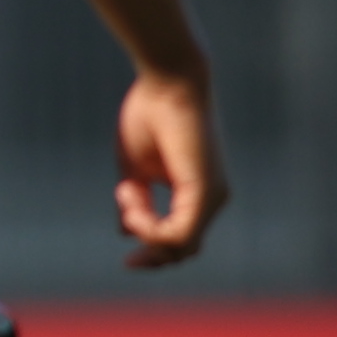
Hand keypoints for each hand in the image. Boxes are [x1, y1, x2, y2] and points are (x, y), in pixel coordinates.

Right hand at [111, 69, 223, 264]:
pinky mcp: (205, 191)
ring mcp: (213, 197)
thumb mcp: (134, 168)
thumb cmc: (149, 115)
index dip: (150, 248)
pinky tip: (131, 196)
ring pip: (181, 245)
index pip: (181, 239)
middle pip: (184, 251)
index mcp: (197, 193)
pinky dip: (149, 225)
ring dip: (144, 230)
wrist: (168, 82)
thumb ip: (135, 201)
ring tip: (128, 194)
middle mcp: (212, 199)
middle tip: (126, 244)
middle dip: (151, 254)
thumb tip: (125, 232)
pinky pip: (179, 233)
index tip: (123, 241)